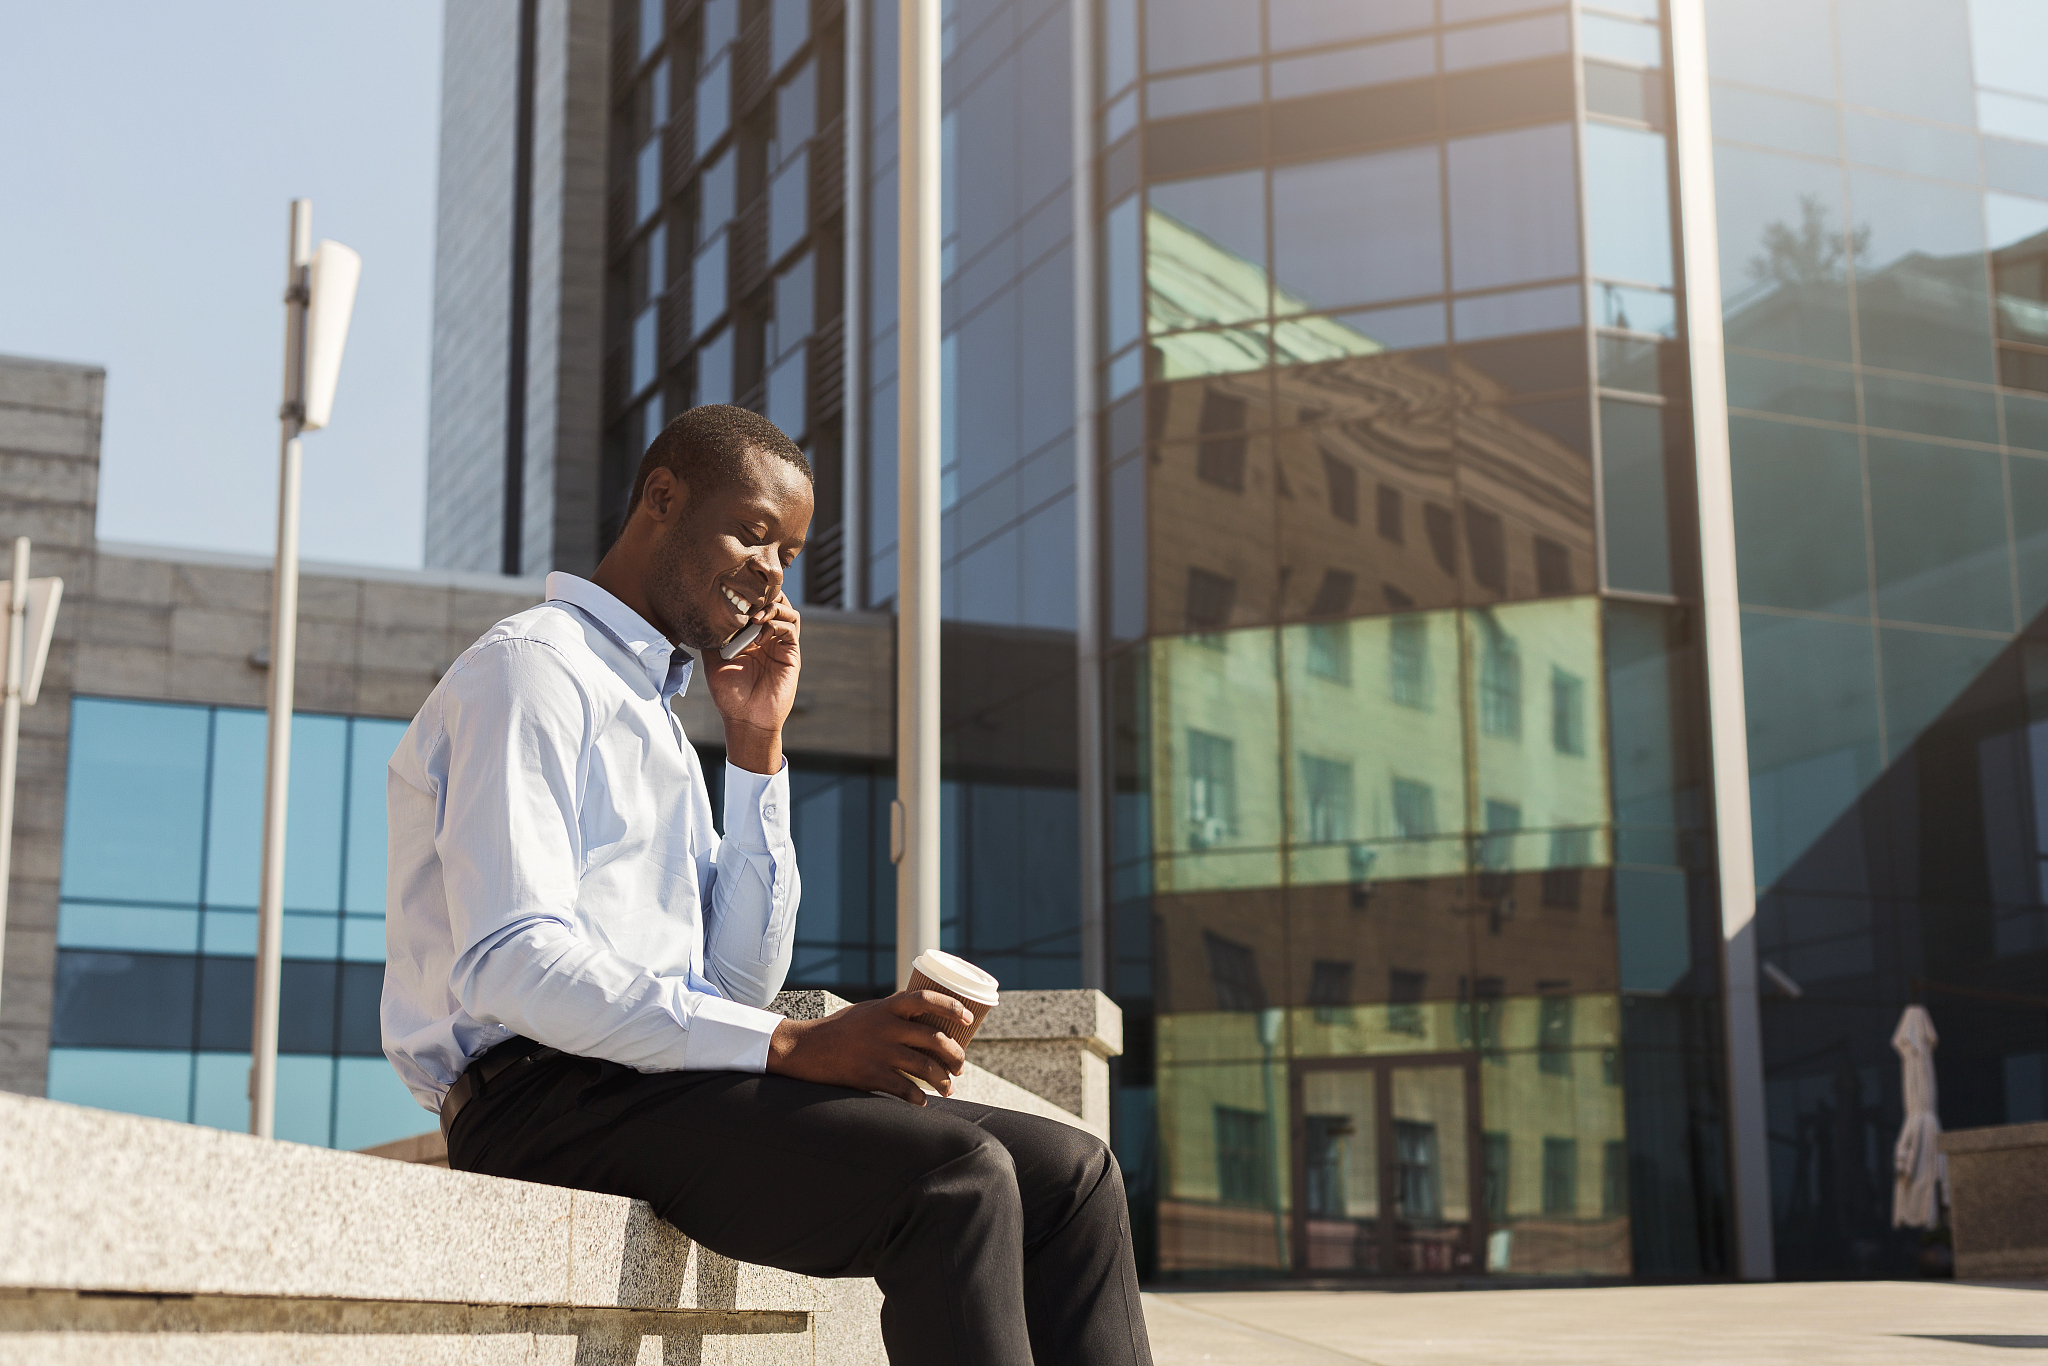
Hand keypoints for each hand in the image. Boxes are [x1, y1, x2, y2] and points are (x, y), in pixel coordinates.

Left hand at [707, 591, 799, 773]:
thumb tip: (701, 617)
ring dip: (772, 607)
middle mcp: (767, 637)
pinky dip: (777, 623)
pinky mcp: (791, 654)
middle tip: (747, 600)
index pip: (754, 605)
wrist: (746, 719)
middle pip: (774, 601)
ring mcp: (780, 644)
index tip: (732, 594)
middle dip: (762, 596)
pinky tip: (761, 633)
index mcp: (749, 636)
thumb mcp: (713, 663)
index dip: (746, 595)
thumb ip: (711, 640)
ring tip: (755, 617)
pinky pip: (791, 628)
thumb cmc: (729, 695)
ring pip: (787, 610)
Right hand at [765, 991, 971, 1104]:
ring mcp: (878, 1052)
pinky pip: (904, 1089)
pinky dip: (918, 1098)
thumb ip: (894, 1012)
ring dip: (943, 1081)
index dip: (952, 1006)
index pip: (926, 999)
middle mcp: (885, 1028)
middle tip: (961, 1066)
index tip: (970, 1017)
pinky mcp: (870, 1075)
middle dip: (955, 1055)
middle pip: (935, 1038)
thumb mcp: (867, 1011)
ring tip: (948, 1088)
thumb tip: (926, 1017)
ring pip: (925, 1067)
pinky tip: (923, 1102)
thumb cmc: (839, 1029)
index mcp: (886, 1008)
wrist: (804, 1049)